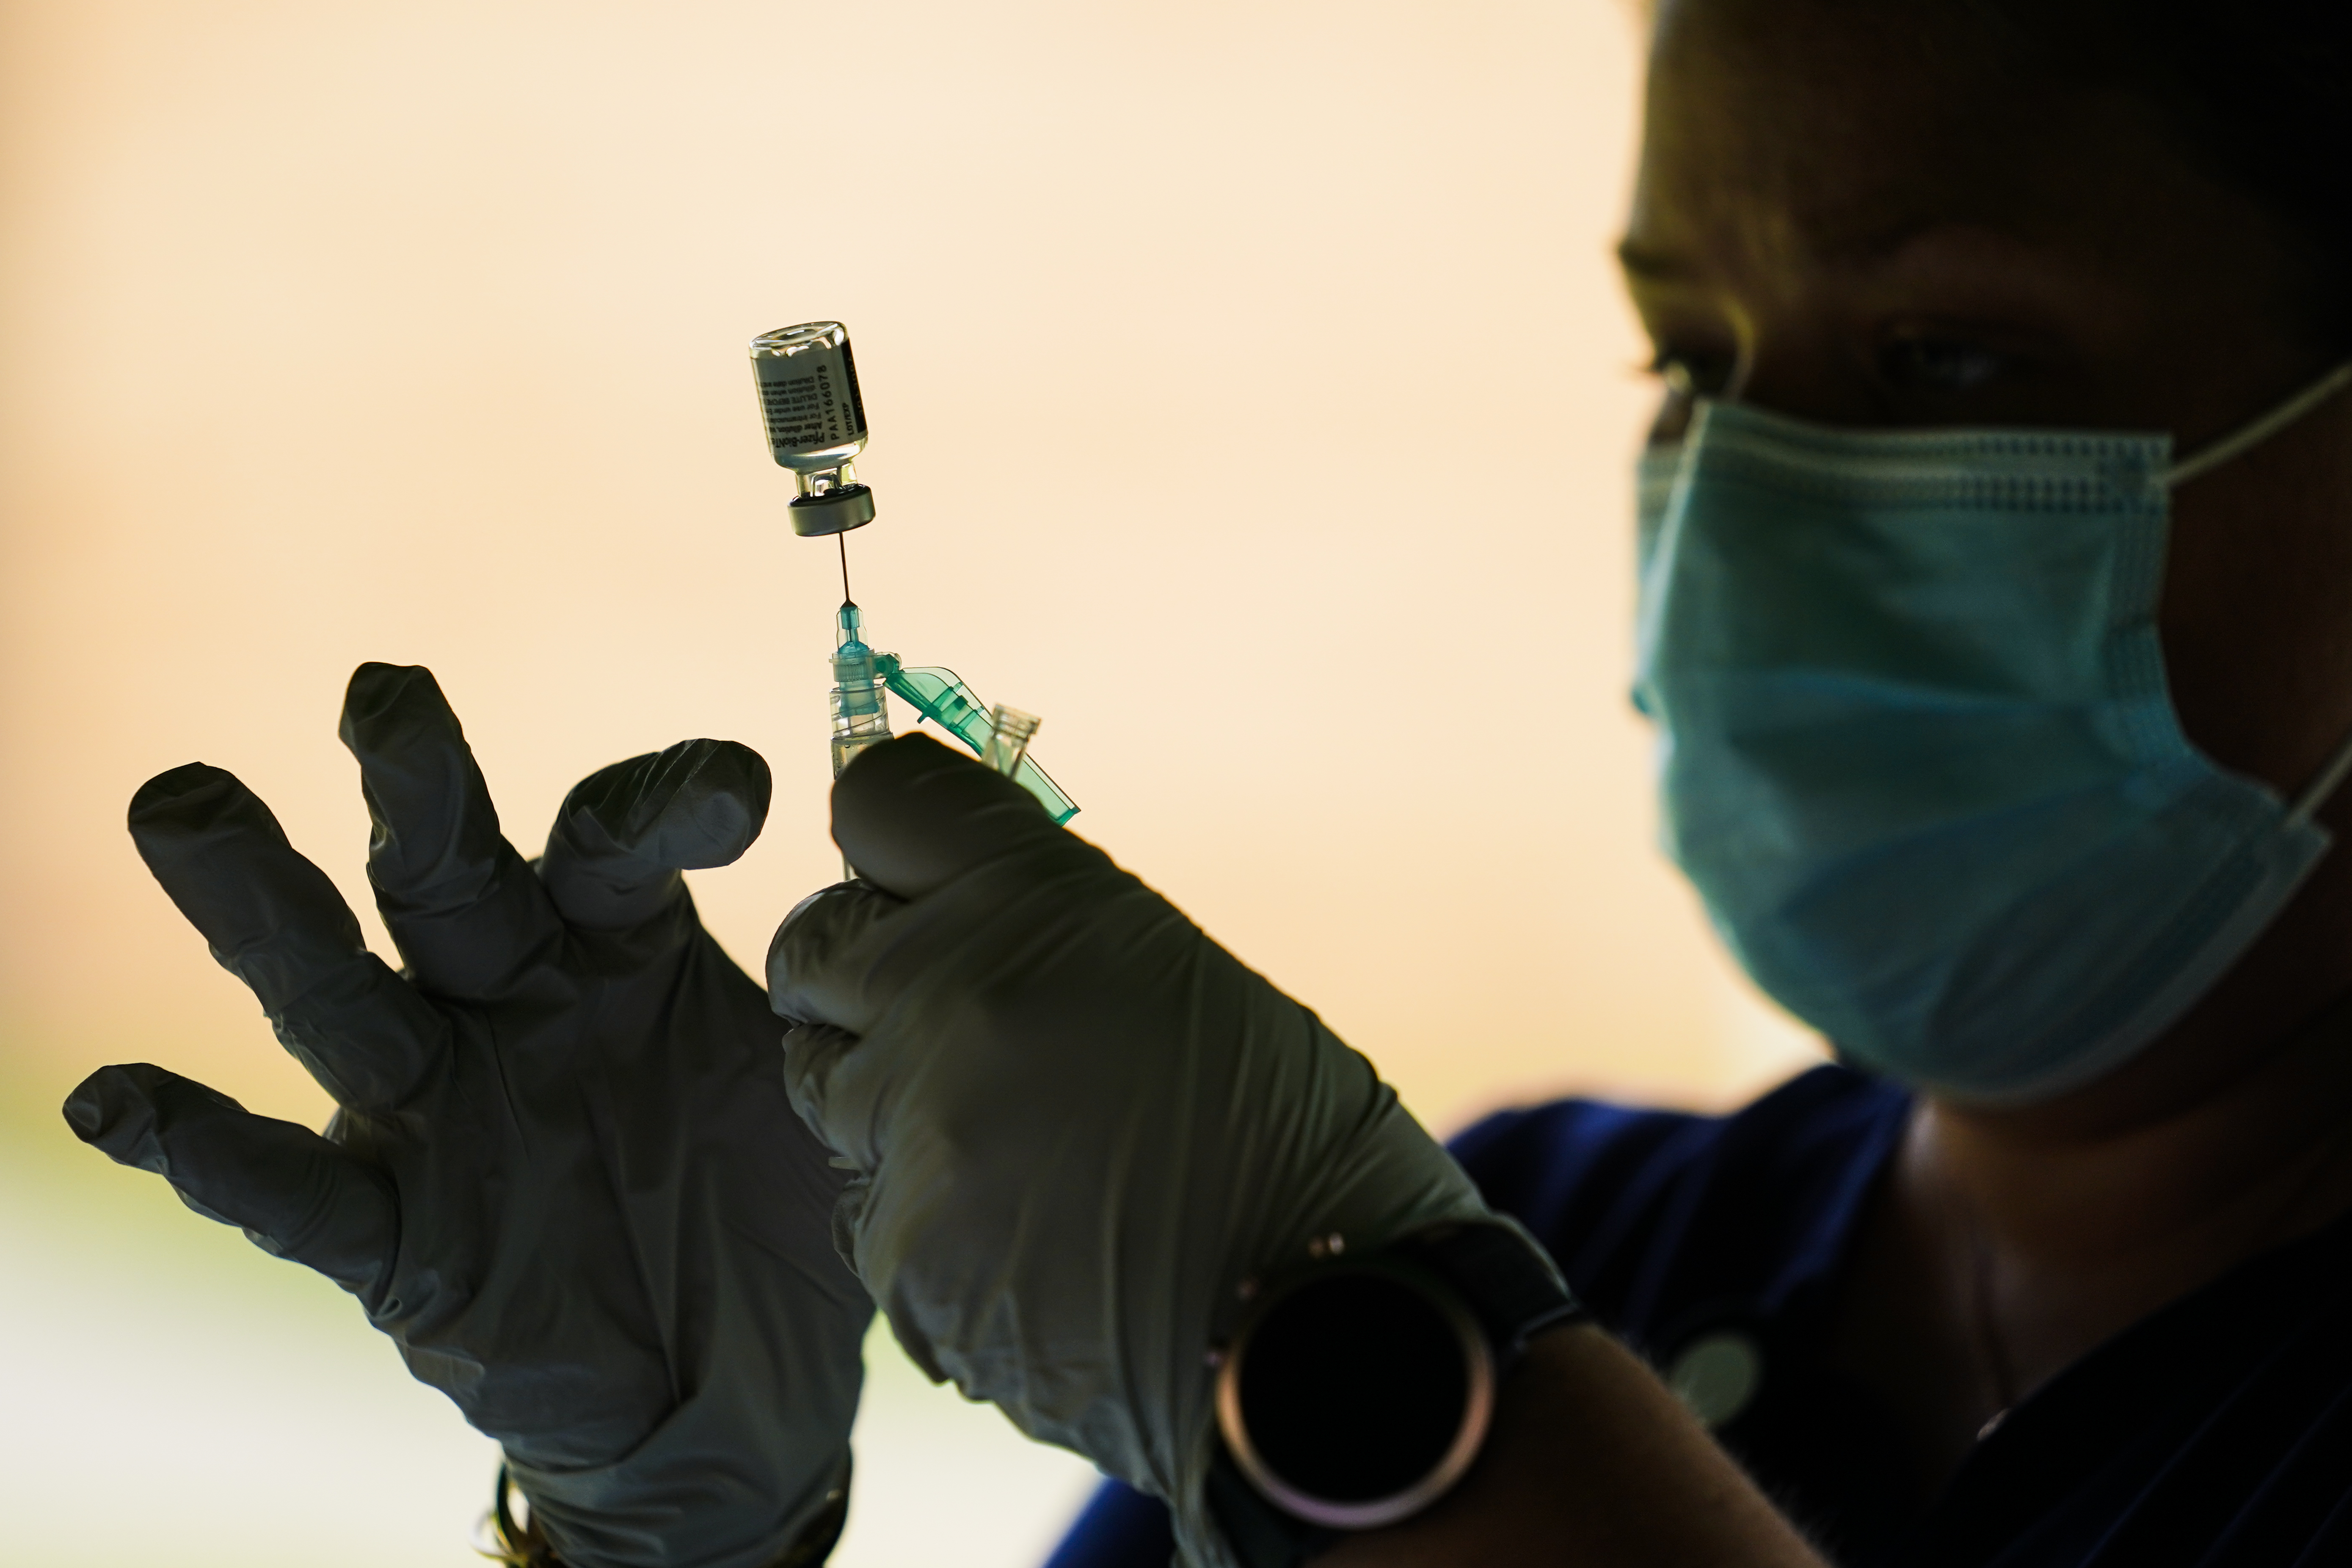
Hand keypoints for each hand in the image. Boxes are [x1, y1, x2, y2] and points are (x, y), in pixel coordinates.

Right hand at [64, 664, 870, 1567]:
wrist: (734, 1377)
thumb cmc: (767, 1193)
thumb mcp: (818, 1073)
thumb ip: (841, 977)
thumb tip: (911, 876)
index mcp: (617, 944)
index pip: (616, 836)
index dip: (667, 799)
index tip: (743, 796)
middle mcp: (509, 999)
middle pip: (446, 872)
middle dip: (419, 785)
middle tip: (386, 694)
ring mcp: (439, 1111)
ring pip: (336, 993)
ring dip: (260, 904)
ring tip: (187, 803)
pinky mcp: (394, 1233)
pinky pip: (289, 1190)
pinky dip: (202, 1148)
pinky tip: (119, 1100)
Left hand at [767, 735, 1497, 1566]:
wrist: (1323, 1318)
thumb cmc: (1277, 1136)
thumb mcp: (1166, 969)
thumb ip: (1028, 920)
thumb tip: (929, 898)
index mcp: (1031, 900)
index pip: (879, 804)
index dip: (892, 845)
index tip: (914, 880)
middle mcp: (948, 996)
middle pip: (812, 945)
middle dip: (859, 973)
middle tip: (936, 1015)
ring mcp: (913, 1130)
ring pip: (819, 1079)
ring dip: (886, 1095)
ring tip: (1007, 1135)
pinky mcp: (897, 1251)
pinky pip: (863, 1200)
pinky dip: (923, 1211)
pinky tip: (1023, 1231)